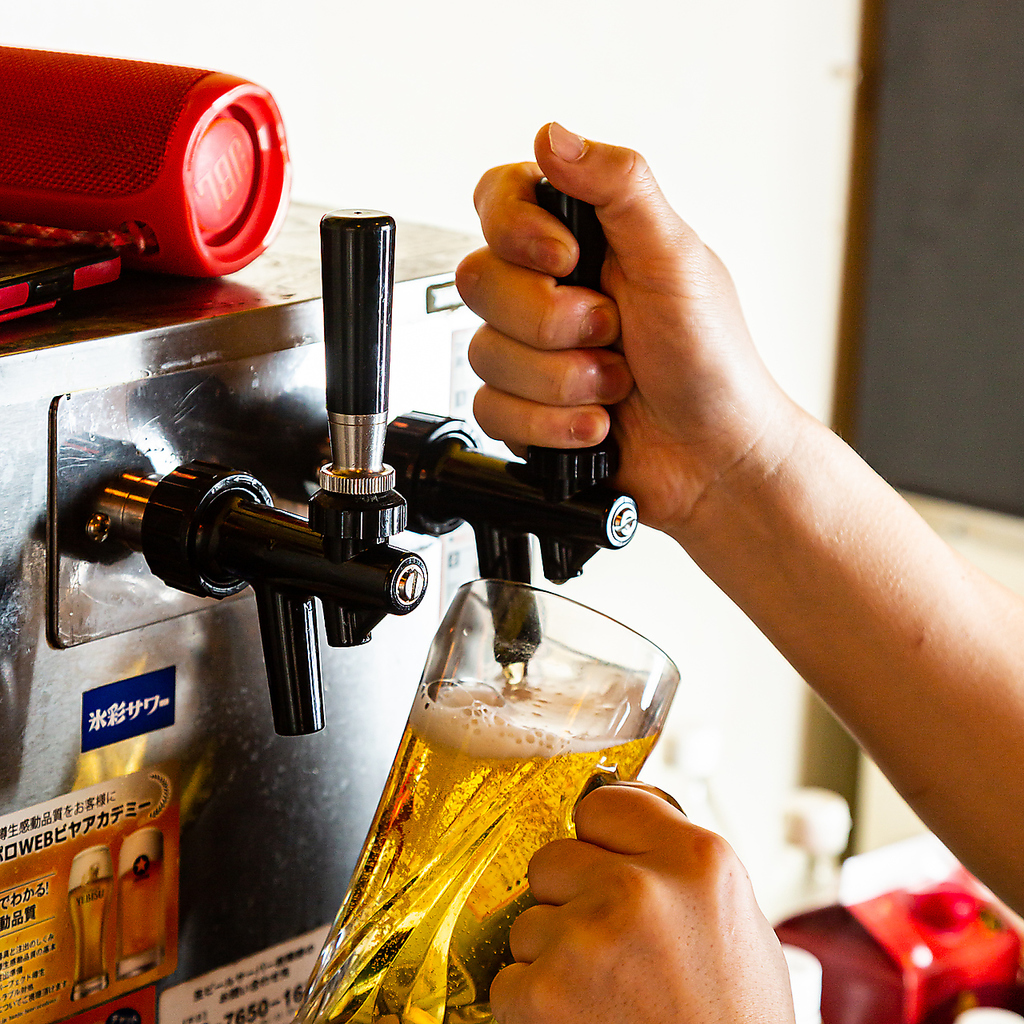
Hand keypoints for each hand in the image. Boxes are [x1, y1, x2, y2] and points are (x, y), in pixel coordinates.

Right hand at [456, 123, 799, 532]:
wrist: (713, 457)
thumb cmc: (711, 360)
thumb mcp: (676, 260)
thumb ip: (621, 188)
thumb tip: (555, 137)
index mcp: (583, 240)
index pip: (500, 201)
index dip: (516, 231)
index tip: (566, 261)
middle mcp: (549, 291)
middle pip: (479, 281)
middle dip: (552, 322)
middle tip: (611, 331)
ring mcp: (533, 352)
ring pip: (483, 354)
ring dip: (562, 380)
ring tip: (615, 384)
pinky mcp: (523, 408)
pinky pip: (490, 410)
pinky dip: (549, 425)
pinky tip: (595, 424)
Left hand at [489, 784, 794, 1023]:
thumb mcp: (739, 926)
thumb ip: (683, 872)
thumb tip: (632, 841)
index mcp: (697, 861)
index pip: (605, 804)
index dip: (600, 840)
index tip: (602, 858)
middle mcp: (639, 888)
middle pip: (554, 858)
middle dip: (568, 899)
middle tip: (607, 946)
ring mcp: (587, 939)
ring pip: (529, 920)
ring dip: (552, 955)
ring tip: (601, 993)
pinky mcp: (544, 993)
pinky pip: (509, 979)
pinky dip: (532, 1005)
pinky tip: (579, 1020)